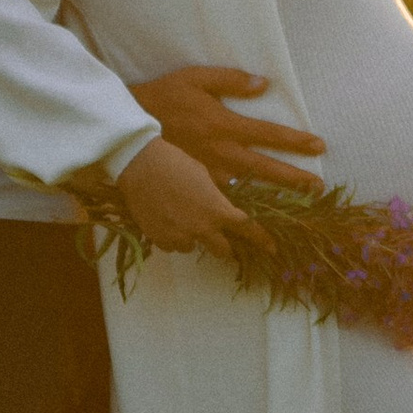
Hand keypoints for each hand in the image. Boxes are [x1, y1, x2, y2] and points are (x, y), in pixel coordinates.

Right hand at [113, 138, 274, 259]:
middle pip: (222, 250)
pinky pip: (173, 246)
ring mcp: (180, 237)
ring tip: (181, 218)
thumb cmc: (176, 161)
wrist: (140, 164)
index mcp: (218, 210)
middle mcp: (202, 228)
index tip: (271, 248)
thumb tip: (221, 204)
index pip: (247, 229)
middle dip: (224, 246)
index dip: (261, 239)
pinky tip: (166, 219)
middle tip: (218, 237)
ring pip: (193, 247)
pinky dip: (173, 237)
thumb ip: (216, 196)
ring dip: (194, 238)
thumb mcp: (205, 175)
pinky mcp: (160, 240)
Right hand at [131, 64, 325, 197]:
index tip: (319, 147)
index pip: (270, 134)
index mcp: (224, 126)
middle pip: (266, 170)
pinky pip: (220, 205)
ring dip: (272, 203)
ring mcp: (207, 176)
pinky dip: (236, 216)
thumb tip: (264, 83)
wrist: (127, 131)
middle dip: (295, 180)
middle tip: (318, 189)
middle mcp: (221, 155)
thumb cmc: (161, 99)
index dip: (296, 142)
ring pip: (247, 194)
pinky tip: (248, 226)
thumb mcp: (194, 79)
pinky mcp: (192, 190)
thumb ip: (230, 80)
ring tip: (293, 212)